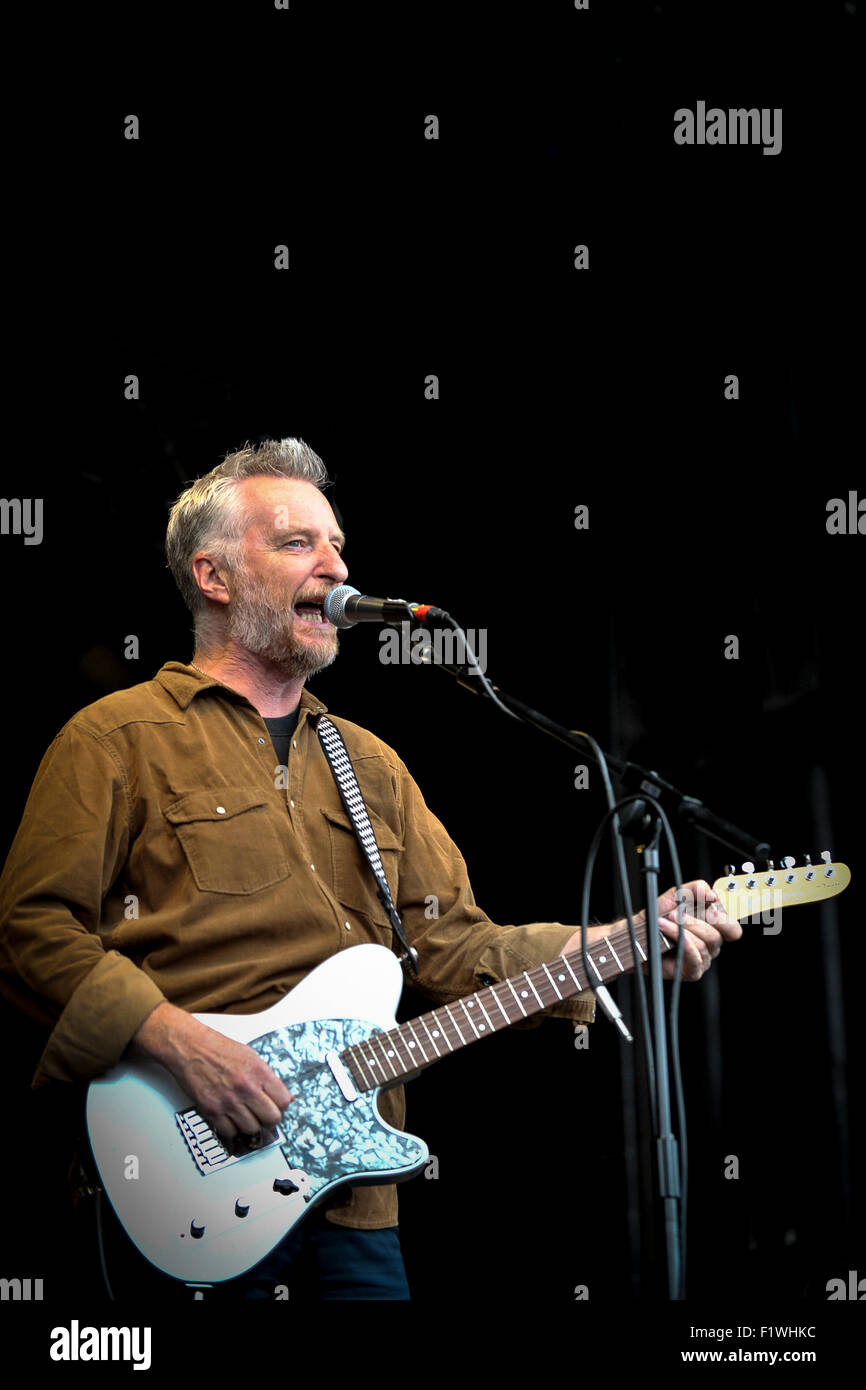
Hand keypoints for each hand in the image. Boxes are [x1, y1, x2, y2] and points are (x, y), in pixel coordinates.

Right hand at [129, 1001, 293, 1137]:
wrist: (190, 1048)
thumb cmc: (218, 1049)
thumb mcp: (251, 1056)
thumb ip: (268, 1077)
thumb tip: (285, 1097)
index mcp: (259, 1072)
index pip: (284, 1101)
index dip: (281, 1106)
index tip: (277, 1106)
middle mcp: (246, 1087)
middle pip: (271, 1119)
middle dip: (269, 1119)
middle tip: (263, 1116)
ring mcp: (229, 1101)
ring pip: (251, 1129)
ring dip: (250, 1125)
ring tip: (246, 1117)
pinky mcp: (212, 1110)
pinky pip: (230, 1132)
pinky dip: (232, 1129)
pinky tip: (231, 1120)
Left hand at [613, 879, 742, 980]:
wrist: (639, 932)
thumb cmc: (660, 915)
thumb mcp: (678, 894)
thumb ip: (696, 889)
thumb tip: (712, 894)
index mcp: (713, 926)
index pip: (731, 928)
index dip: (724, 918)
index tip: (709, 906)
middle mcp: (710, 943)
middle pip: (718, 935)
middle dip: (698, 921)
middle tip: (681, 913)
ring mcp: (703, 957)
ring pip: (704, 945)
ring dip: (682, 929)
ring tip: (665, 922)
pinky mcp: (692, 970)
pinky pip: (696, 958)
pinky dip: (685, 944)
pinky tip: (673, 937)